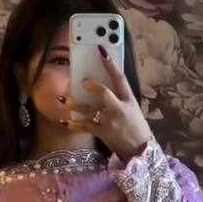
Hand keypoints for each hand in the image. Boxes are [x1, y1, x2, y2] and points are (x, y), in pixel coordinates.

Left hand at [68, 45, 151, 163]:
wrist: (139, 150)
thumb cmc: (136, 126)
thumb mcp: (133, 108)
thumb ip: (120, 96)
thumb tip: (101, 83)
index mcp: (129, 100)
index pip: (120, 79)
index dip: (110, 65)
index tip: (101, 51)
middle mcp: (119, 109)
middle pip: (105, 94)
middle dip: (93, 87)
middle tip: (83, 82)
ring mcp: (110, 122)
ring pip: (89, 110)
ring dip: (74, 105)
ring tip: (62, 99)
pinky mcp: (102, 133)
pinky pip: (84, 126)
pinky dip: (73, 124)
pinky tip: (63, 121)